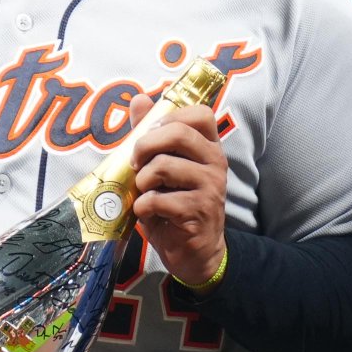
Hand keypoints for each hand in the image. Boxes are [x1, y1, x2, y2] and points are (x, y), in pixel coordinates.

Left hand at [124, 107, 238, 290]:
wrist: (193, 252)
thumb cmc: (175, 204)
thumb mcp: (163, 167)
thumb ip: (151, 134)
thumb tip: (139, 99)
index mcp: (209, 147)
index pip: (200, 113)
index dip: (169, 117)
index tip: (151, 135)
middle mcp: (216, 162)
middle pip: (178, 133)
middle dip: (145, 146)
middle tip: (136, 164)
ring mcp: (210, 187)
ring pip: (163, 166)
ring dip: (142, 180)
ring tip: (144, 192)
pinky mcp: (198, 212)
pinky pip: (158, 199)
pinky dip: (142, 206)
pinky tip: (147, 212)